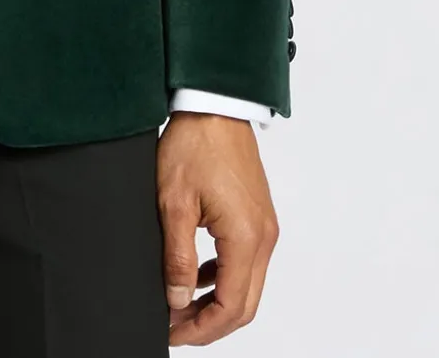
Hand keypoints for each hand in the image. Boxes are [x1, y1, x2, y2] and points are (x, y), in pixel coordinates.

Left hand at [156, 111, 278, 344]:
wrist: (214, 105)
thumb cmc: (195, 145)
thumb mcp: (174, 203)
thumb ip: (177, 257)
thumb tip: (177, 299)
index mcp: (246, 237)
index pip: (231, 306)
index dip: (201, 328)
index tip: (173, 332)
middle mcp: (264, 237)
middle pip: (244, 305)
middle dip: (210, 324)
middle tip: (176, 327)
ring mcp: (265, 227)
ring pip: (247, 286)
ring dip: (217, 302)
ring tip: (181, 306)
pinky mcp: (258, 216)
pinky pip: (246, 262)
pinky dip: (224, 278)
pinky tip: (198, 276)